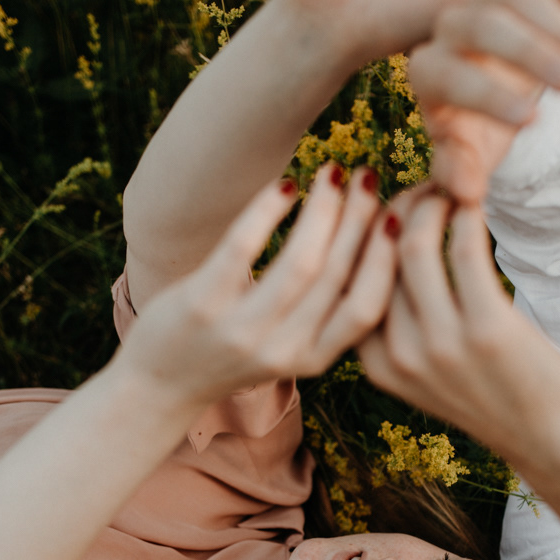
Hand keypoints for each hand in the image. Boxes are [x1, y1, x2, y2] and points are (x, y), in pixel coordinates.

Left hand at [117, 165, 396, 406]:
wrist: (162, 387)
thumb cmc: (231, 354)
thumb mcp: (287, 347)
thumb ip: (323, 314)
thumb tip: (367, 251)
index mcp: (312, 358)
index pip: (367, 306)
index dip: (387, 258)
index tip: (397, 215)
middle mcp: (283, 350)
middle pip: (338, 276)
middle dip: (360, 219)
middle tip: (369, 176)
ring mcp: (243, 330)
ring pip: (301, 262)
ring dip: (323, 210)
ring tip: (333, 172)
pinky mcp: (203, 306)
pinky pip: (244, 247)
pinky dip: (268, 210)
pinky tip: (284, 184)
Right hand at [358, 190, 559, 461]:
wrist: (548, 441)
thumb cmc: (492, 399)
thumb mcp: (427, 376)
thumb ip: (401, 330)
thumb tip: (386, 253)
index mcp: (378, 366)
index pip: (351, 282)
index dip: (366, 234)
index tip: (389, 209)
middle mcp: (402, 356)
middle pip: (379, 257)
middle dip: (398, 208)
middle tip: (424, 189)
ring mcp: (443, 345)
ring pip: (414, 245)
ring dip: (432, 204)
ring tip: (450, 191)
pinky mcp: (487, 329)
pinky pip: (464, 250)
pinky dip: (467, 217)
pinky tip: (474, 208)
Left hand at [408, 0, 559, 200]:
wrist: (505, 103)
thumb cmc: (480, 135)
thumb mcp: (471, 156)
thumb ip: (462, 171)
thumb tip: (466, 192)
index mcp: (429, 71)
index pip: (450, 74)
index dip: (489, 96)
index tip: (533, 122)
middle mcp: (452, 26)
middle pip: (487, 24)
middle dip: (533, 53)